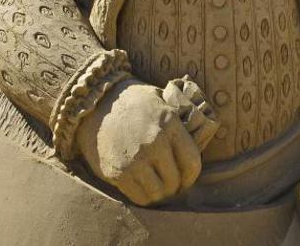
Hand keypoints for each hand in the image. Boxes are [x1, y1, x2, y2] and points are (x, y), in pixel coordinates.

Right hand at [76, 79, 201, 205]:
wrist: (96, 105)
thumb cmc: (134, 102)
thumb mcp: (161, 100)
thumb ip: (180, 120)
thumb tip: (203, 133)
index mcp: (169, 124)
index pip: (192, 162)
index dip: (192, 174)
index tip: (187, 175)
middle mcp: (154, 143)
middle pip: (176, 180)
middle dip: (176, 184)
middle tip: (171, 182)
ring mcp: (135, 159)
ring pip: (159, 193)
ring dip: (161, 192)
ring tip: (157, 183)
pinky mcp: (118, 173)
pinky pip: (140, 198)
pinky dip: (144, 196)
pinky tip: (143, 185)